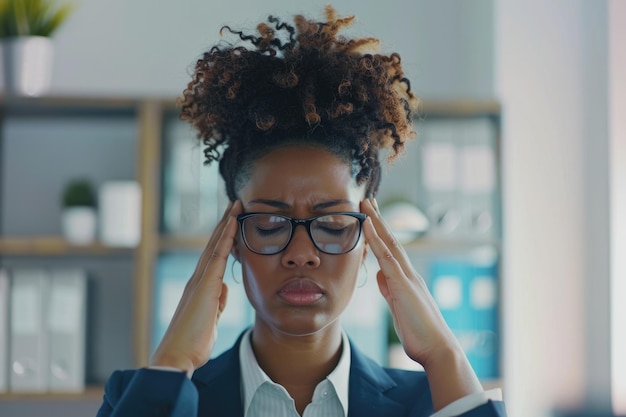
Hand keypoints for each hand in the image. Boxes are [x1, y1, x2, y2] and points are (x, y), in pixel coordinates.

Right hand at [150, 200, 241, 373]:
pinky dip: (226, 237)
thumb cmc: (192, 343)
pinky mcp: (204, 285)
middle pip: (214, 244)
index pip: (215, 256)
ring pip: (215, 244)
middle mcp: (197, 279)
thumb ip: (216, 302)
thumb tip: (222, 289)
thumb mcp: (211, 318)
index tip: (234, 221)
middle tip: (235, 204)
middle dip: (225, 223)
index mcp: (200, 287)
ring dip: (226, 223)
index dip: (225, 237)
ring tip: (236, 205)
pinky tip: (233, 223)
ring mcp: (199, 280)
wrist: (176, 357)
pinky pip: (217, 255)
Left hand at [361, 198, 482, 409]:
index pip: (391, 250)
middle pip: (391, 240)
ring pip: (390, 242)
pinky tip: (367, 224)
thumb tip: (382, 277)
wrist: (437, 349)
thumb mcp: (399, 309)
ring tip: (366, 203)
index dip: (380, 233)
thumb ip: (391, 291)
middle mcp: (409, 273)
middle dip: (379, 219)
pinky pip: (387, 256)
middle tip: (367, 199)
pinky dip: (376, 239)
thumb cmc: (420, 334)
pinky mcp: (403, 284)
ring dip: (377, 221)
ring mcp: (407, 277)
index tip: (371, 217)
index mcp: (407, 280)